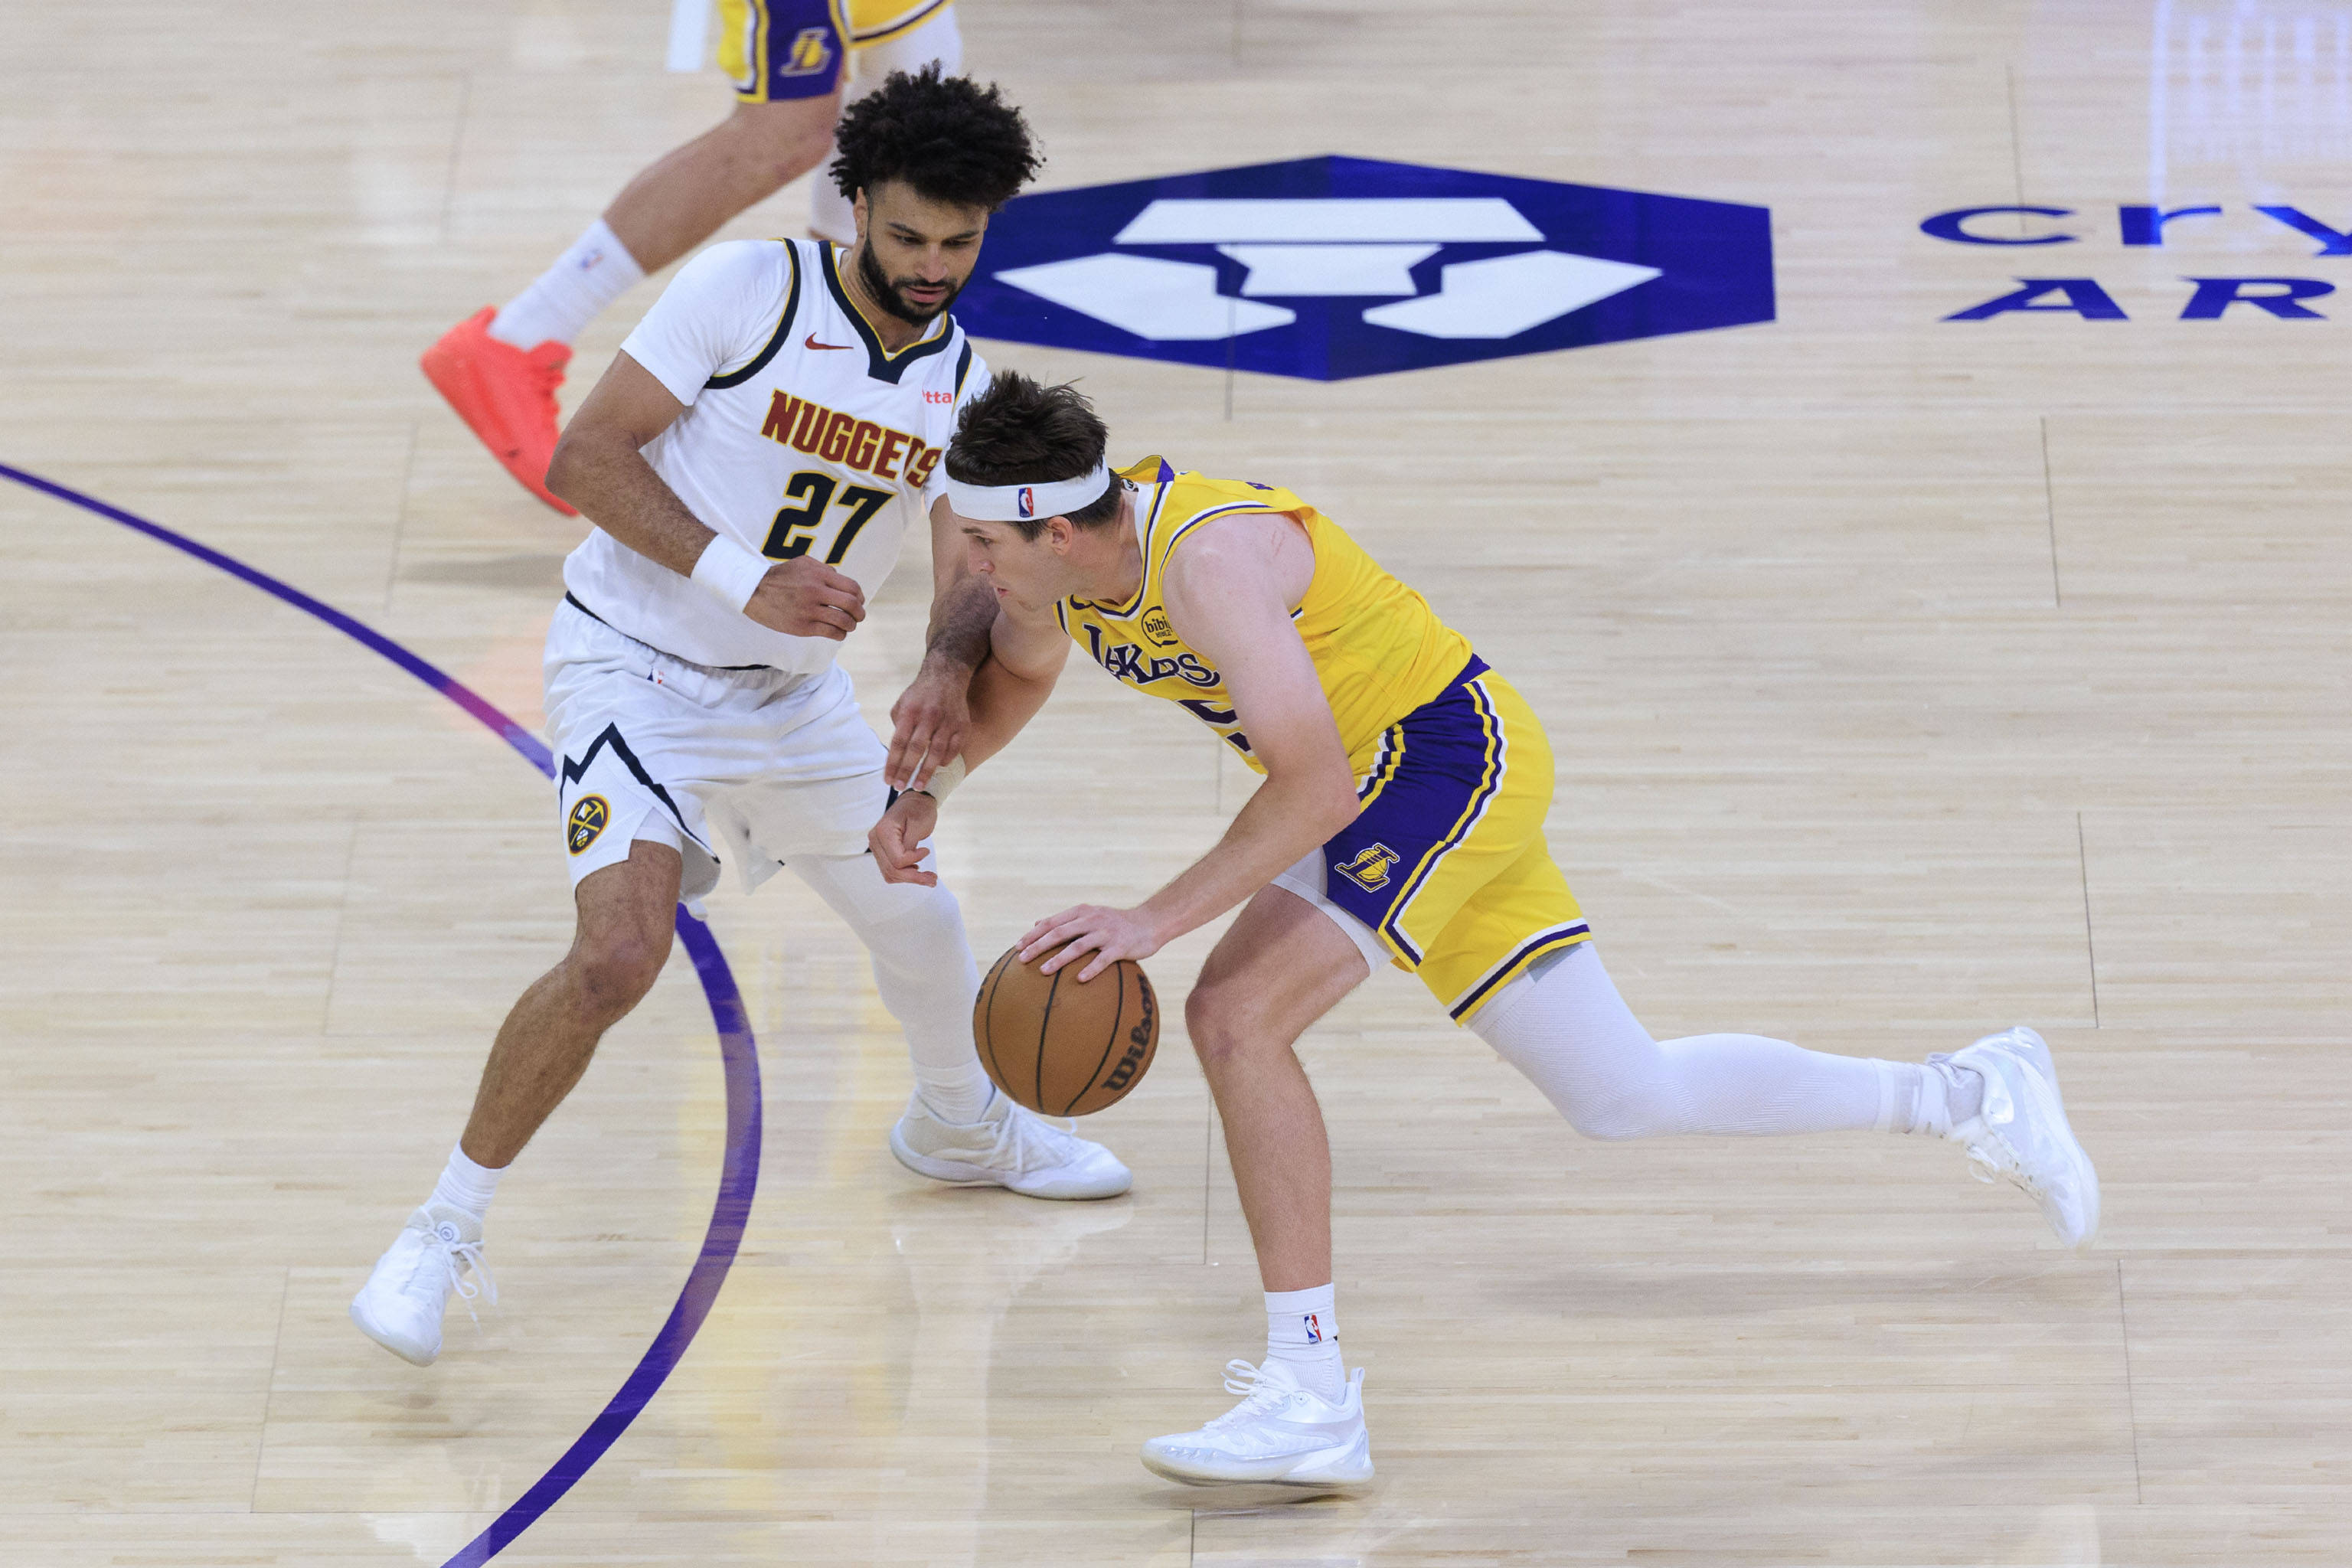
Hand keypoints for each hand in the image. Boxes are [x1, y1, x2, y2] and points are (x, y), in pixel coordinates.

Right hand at [744, 557, 865, 639]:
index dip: (860, 597)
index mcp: (819, 575)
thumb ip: (824, 569)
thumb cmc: (780, 576)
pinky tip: (838, 633)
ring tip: (849, 626)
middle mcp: (816, 592)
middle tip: (859, 616)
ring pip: (843, 621)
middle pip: (852, 605)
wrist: (754, 591)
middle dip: (860, 613)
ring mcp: (809, 611)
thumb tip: (841, 579)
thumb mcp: (803, 563)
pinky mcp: (803, 627)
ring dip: (851, 625)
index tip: (859, 602)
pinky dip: (840, 634)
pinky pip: (830, 632)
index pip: (852, 587)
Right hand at [868, 791, 939, 885]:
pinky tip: (917, 870)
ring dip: (910, 878)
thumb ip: (911, 845)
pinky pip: (890, 869)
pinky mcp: (882, 851)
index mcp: (884, 831)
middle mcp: (875, 840)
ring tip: (929, 877)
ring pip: (890, 874)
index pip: (897, 860)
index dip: (914, 860)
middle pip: (892, 870)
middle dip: (914, 877)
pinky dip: (904, 874)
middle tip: (933, 879)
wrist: (915, 800)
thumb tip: (908, 865)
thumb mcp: (919, 825)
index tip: (927, 851)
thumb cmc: (919, 809)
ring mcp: (877, 846)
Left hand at [886, 657, 970, 789]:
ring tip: (918, 786)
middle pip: (916, 749)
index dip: (893, 763)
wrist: (946, 676)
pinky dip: (946, 759)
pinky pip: (954, 747)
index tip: (888, 780)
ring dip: (926, 771)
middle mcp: (928, 716)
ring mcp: (947, 721)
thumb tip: (896, 752)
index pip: (898, 742)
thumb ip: (898, 726)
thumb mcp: (902, 704)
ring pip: (936, 751)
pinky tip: (938, 768)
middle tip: (899, 788)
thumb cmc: (920, 695)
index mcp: (910, 712)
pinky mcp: (962, 724)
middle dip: (906, 771)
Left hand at [1018, 904, 1163, 981]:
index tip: (1016, 947)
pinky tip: (1079, 980)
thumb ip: (1065, 920)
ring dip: (1059, 959)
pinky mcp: (1120, 946)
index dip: (1033, 934)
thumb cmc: (1115, 923)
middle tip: (1022, 959)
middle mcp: (1092, 920)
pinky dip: (1091, 969)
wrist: (1150, 922)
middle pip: (1060, 932)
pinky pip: (1103, 960)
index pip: (1052, 922)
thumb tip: (1036, 924)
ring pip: (1078, 945)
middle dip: (1039, 945)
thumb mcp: (1090, 915)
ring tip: (1043, 971)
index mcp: (1082, 912)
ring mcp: (1106, 933)